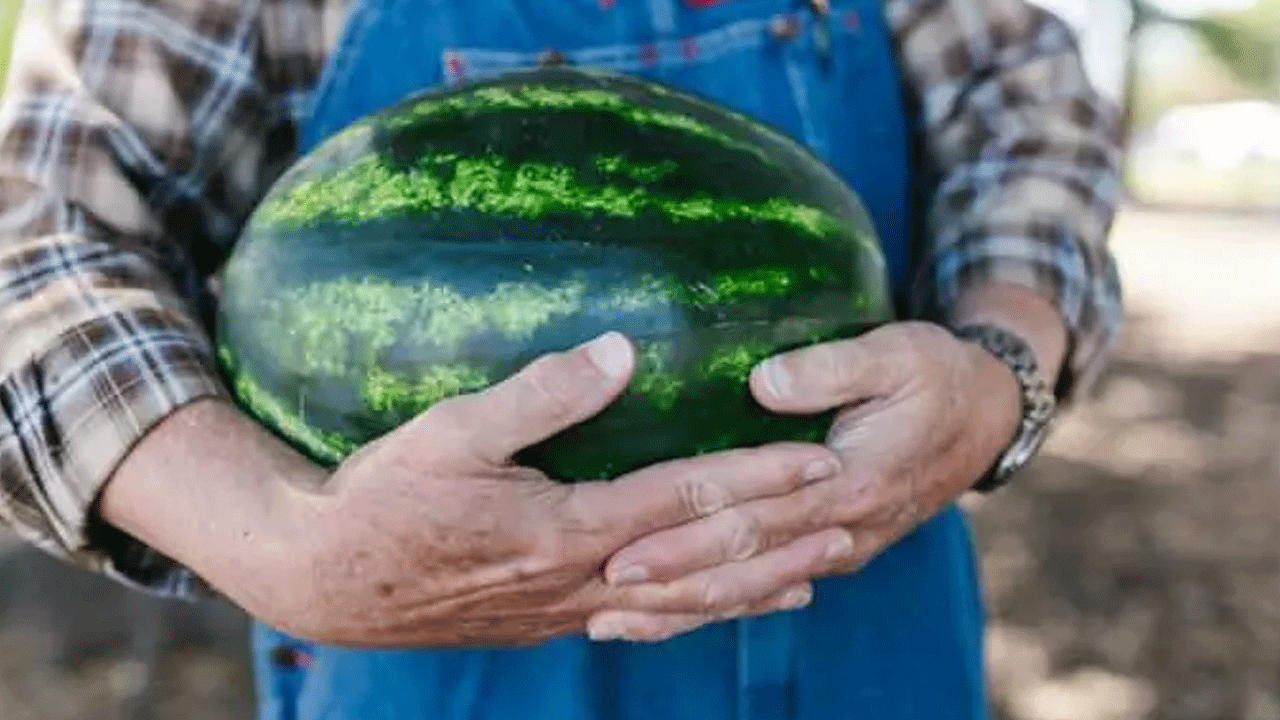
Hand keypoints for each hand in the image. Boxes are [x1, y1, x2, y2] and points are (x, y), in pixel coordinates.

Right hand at [270, 332, 850, 647]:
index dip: (759, 478)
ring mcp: (567, 610)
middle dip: (782, 537)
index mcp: (568, 527)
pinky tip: (717, 606)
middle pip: (705, 562)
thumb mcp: (450, 432)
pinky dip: (695, 613)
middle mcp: (582, 579)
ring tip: (816, 571)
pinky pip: (643, 621)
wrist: (326, 580)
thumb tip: (623, 351)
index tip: (820, 457)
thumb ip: (540, 394)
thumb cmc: (382, 496)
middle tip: (852, 516)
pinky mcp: (548, 622)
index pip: (688, 500)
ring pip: (684, 606)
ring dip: (754, 586)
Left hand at [592, 322, 1024, 638]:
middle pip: (742, 567)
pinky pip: (768, 588)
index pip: (754, 520)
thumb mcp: (896, 351)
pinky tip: (673, 617)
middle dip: (670, 584)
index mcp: (851, 482)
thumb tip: (761, 382)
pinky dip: (720, 605)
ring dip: (685, 610)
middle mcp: (842, 530)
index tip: (624, 550)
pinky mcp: (832, 549)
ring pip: (752, 591)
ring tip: (616, 623)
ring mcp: (839, 548)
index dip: (687, 540)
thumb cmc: (935, 375)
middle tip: (602, 595)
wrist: (987, 418)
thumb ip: (830, 368)